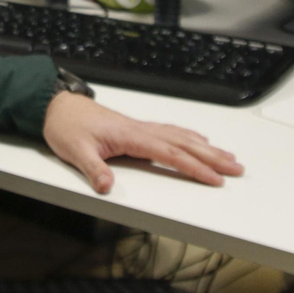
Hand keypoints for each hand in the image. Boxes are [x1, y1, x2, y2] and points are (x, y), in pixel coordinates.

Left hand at [42, 91, 243, 192]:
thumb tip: (107, 187)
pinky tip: (198, 140)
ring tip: (228, 157)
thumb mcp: (74, 151)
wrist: (55, 106)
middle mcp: (139, 129)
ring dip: (206, 147)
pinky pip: (170, 131)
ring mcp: (139, 127)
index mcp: (130, 135)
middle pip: (184, 144)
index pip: (170, 154)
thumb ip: (93, 169)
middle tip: (237, 169)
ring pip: (180, 136)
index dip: (194, 167)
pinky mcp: (135, 128)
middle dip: (212, 158)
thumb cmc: (66, 126)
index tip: (215, 179)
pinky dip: (189, 137)